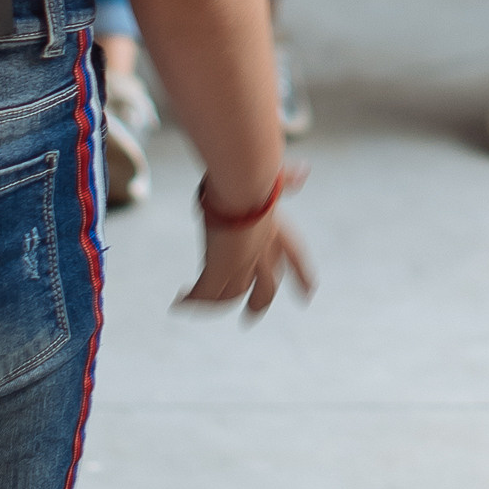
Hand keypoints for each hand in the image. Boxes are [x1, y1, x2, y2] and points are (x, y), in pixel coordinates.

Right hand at [178, 165, 315, 319]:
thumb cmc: (257, 174)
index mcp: (277, 230)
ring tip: (194, 306)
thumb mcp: (271, 178)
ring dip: (215, 302)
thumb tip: (303, 172)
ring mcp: (243, 264)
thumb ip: (287, 179)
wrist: (246, 181)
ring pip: (232, 294)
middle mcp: (263, 253)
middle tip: (251, 316)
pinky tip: (178, 304)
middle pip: (267, 288)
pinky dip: (190, 300)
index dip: (302, 276)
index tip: (309, 292)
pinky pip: (204, 293)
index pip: (294, 256)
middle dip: (259, 302)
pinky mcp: (221, 268)